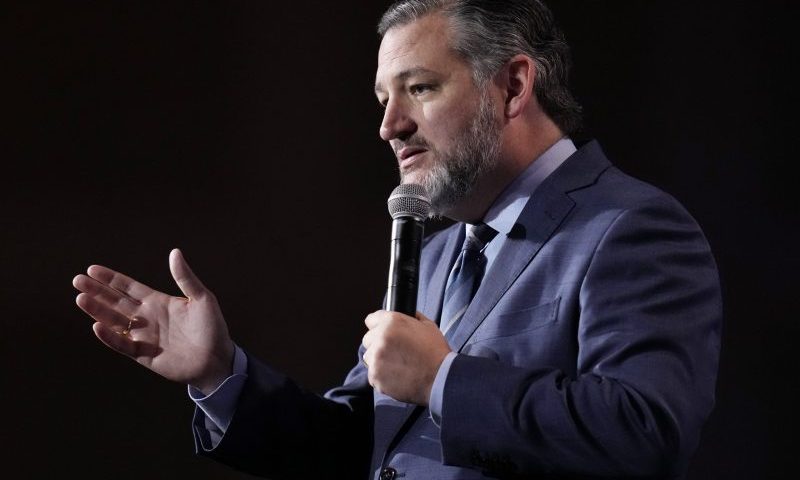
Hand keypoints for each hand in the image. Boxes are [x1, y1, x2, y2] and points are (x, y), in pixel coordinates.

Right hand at [72, 248, 233, 394]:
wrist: (217, 360)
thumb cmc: (212, 328)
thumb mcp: (202, 299)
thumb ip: (185, 278)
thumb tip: (174, 252)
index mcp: (159, 302)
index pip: (129, 287)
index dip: (111, 279)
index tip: (92, 269)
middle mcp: (147, 317)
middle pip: (116, 302)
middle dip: (97, 291)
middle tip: (77, 280)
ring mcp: (144, 336)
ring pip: (114, 321)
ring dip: (97, 310)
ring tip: (80, 298)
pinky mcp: (144, 355)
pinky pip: (122, 344)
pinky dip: (110, 336)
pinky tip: (97, 326)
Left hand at [362, 311, 450, 404]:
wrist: (440, 378)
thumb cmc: (435, 352)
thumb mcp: (427, 326)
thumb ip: (412, 318)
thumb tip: (407, 315)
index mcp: (391, 322)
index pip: (371, 320)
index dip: (379, 326)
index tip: (383, 332)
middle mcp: (380, 338)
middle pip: (368, 339)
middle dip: (378, 343)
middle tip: (394, 351)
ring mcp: (376, 358)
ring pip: (369, 357)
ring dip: (378, 360)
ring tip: (396, 365)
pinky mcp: (375, 376)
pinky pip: (372, 373)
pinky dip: (381, 375)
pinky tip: (396, 375)